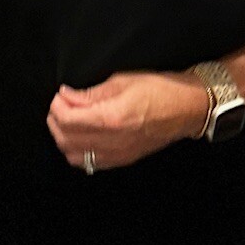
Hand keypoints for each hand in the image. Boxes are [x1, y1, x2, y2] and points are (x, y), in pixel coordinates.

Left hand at [47, 71, 208, 171]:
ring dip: (64, 137)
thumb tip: (68, 96)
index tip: (60, 95)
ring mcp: (118, 154)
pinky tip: (81, 136)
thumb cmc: (161, 90)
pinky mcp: (123, 159)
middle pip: (66, 139)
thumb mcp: (123, 81)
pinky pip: (89, 163)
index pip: (68, 119)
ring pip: (74, 155)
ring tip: (67, 120)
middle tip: (60, 105)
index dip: (57, 105)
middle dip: (56, 121)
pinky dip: (78, 150)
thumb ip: (91, 93)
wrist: (188, 108)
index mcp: (112, 118)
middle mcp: (113, 140)